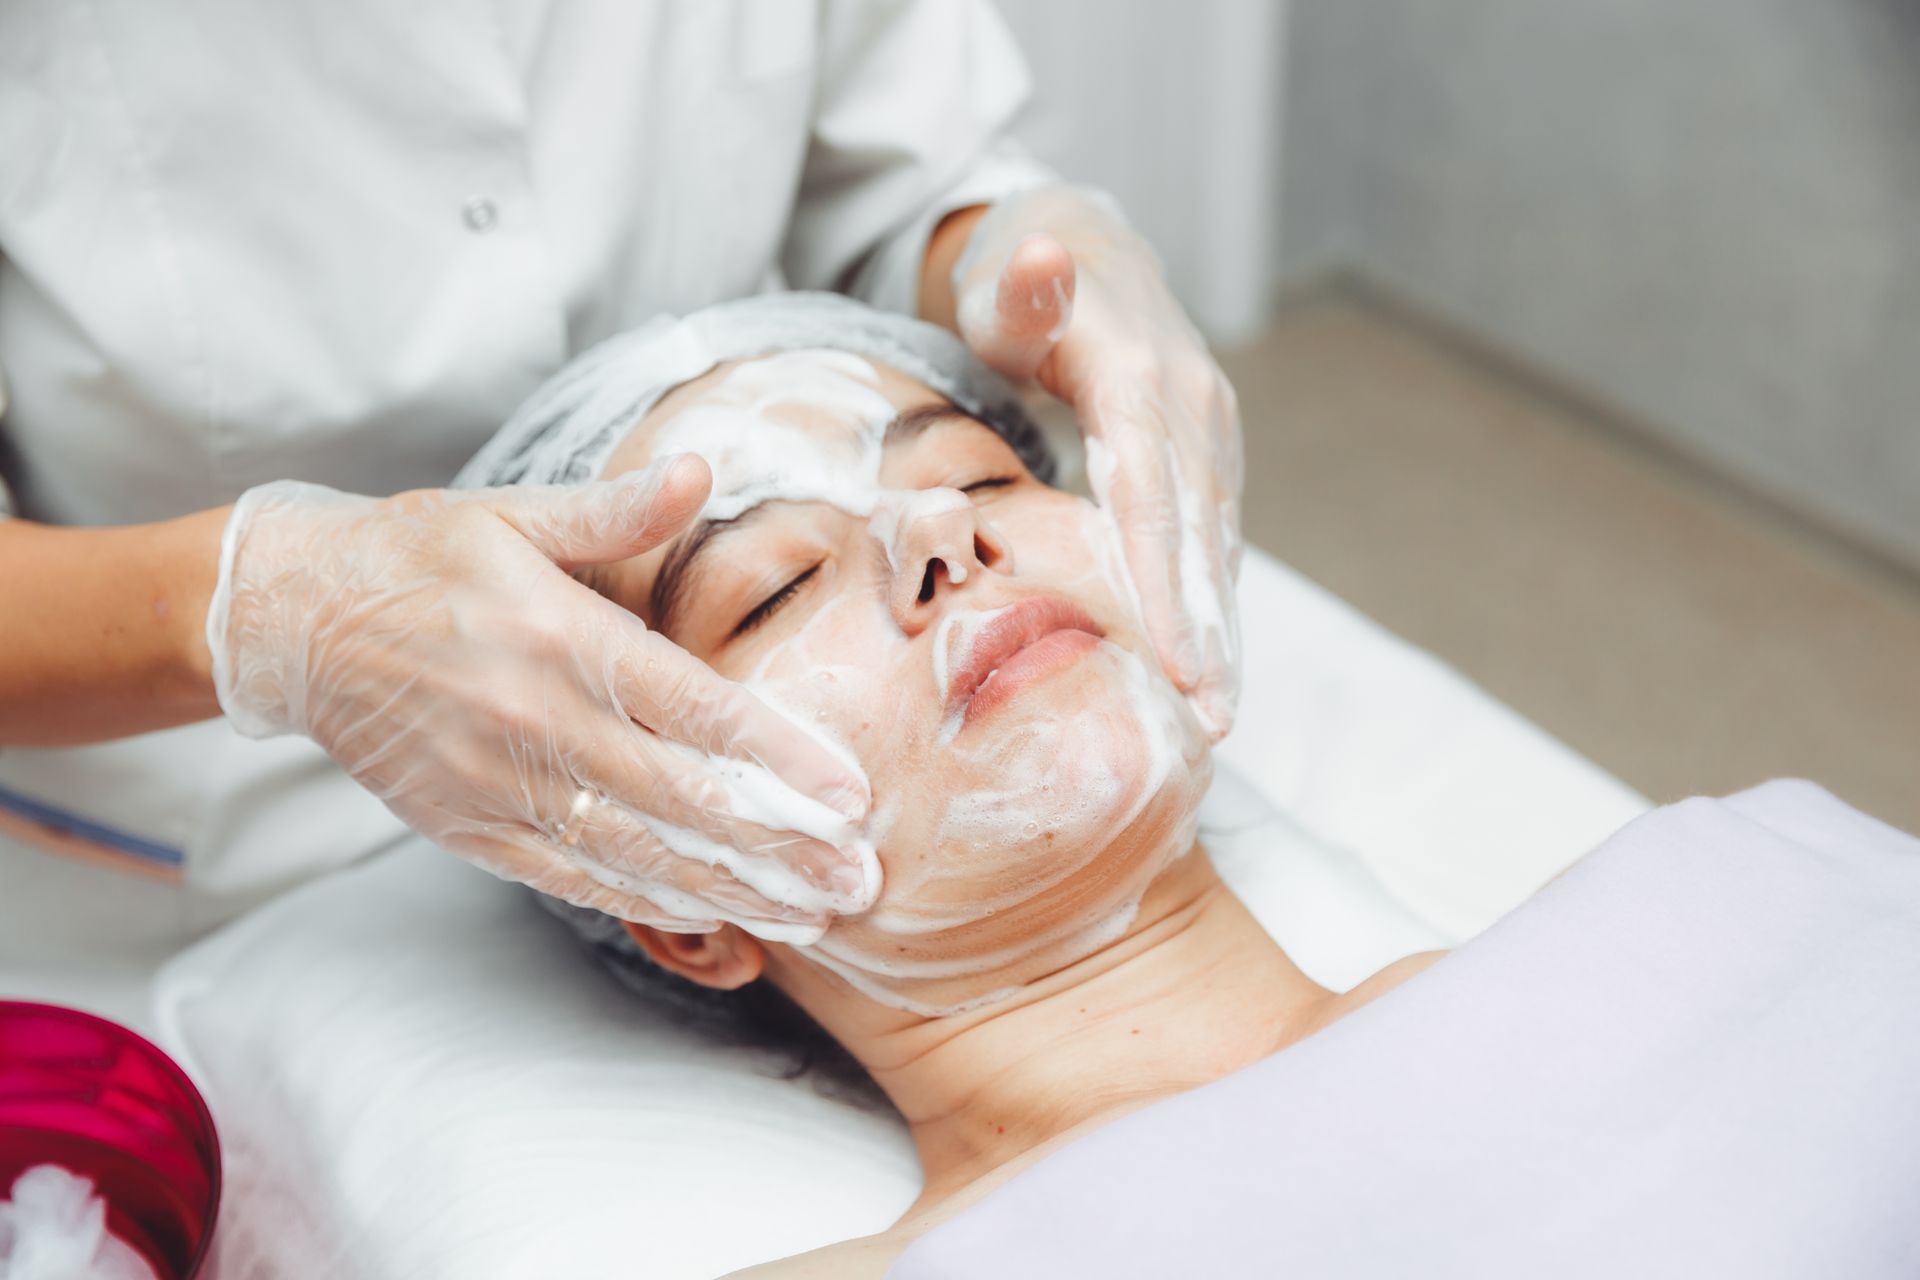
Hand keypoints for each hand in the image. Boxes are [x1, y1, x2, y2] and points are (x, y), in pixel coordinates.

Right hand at [204, 455, 876, 939]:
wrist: (290, 619)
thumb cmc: (417, 555)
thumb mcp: (512, 512)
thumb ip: (614, 509)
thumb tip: (700, 469)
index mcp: (561, 636)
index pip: (696, 709)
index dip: (779, 759)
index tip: (850, 795)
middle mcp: (536, 718)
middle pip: (682, 797)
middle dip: (778, 845)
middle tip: (857, 880)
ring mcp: (498, 782)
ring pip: (634, 851)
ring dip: (729, 888)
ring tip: (808, 916)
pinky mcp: (465, 824)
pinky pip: (568, 874)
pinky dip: (642, 897)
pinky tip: (708, 915)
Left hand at [952, 185, 1241, 737]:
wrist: (1084, 249)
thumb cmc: (1020, 281)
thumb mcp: (1002, 282)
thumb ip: (1019, 289)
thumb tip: (1040, 260)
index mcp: (1142, 378)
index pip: (1153, 496)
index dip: (1165, 582)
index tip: (1179, 665)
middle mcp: (1194, 409)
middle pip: (1200, 535)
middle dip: (1210, 632)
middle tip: (1212, 720)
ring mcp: (1209, 434)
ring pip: (1218, 545)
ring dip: (1222, 631)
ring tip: (1217, 716)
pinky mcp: (1208, 456)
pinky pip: (1212, 538)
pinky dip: (1211, 602)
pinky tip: (1207, 666)